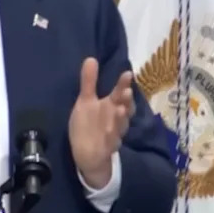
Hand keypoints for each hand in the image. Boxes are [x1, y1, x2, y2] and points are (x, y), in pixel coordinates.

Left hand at [69, 57, 134, 188]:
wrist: (88, 153)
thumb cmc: (89, 124)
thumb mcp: (86, 101)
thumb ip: (89, 82)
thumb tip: (91, 58)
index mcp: (110, 107)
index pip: (119, 95)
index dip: (123, 85)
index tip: (127, 74)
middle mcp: (115, 119)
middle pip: (123, 109)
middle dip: (125, 101)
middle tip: (126, 91)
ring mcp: (112, 134)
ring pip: (119, 126)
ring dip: (121, 118)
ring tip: (120, 109)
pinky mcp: (106, 148)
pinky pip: (110, 143)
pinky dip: (111, 138)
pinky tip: (110, 132)